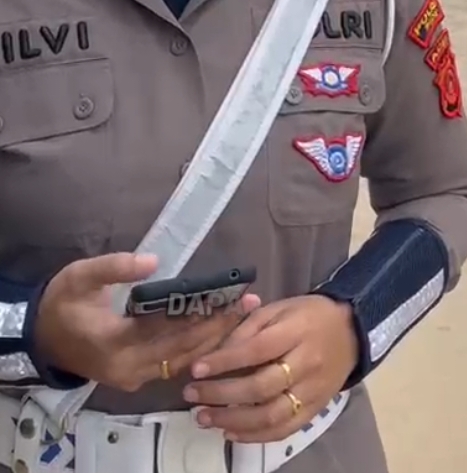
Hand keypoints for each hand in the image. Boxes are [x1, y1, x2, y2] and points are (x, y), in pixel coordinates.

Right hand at [34, 253, 260, 392]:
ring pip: (182, 360)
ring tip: (244, 315)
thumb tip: (153, 261)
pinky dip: (198, 349)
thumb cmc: (63, 302)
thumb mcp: (82, 276)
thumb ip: (115, 267)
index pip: (166, 329)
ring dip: (214, 338)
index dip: (199, 313)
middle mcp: (128, 367)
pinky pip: (173, 365)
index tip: (228, 296)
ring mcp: (133, 377)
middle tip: (250, 302)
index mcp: (113, 342)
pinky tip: (220, 332)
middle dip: (218, 326)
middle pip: (182, 348)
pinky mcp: (136, 378)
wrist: (41, 337)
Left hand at [184, 295, 358, 442]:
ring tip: (204, 418)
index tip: (196, 368)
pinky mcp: (315, 410)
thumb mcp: (280, 307)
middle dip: (221, 394)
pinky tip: (231, 432)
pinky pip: (283, 430)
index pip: (257, 350)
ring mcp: (312, 391)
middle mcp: (307, 363)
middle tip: (192, 395)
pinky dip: (255, 436)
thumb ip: (249, 326)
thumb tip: (219, 353)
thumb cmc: (310, 315)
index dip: (225, 362)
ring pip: (270, 415)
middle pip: (261, 387)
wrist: (352, 331)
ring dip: (233, 421)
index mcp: (298, 331)